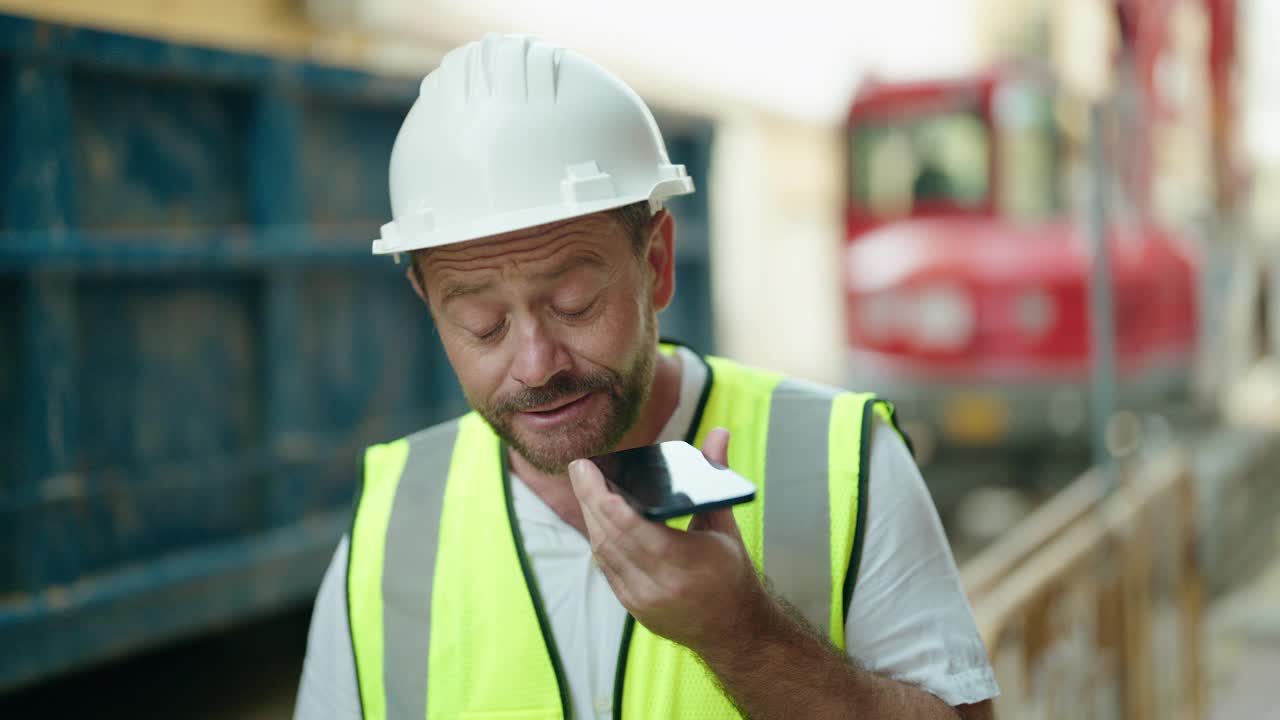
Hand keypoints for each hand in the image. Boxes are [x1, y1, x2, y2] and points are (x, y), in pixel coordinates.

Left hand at [567, 429, 770, 655]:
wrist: (734, 631)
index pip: (631, 526)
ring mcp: (643, 600)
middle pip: (609, 535)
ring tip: (585, 488)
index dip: (601, 496)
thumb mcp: (726, 524)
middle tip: (579, 468)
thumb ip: (716, 475)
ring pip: (603, 552)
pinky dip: (600, 540)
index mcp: (687, 562)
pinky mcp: (633, 608)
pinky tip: (595, 519)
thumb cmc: (732, 574)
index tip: (587, 469)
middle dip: (588, 498)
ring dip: (590, 518)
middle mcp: (660, 585)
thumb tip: (719, 432)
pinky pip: (607, 568)